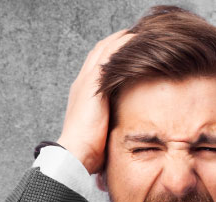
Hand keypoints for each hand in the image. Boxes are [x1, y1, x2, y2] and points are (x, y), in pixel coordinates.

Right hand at [56, 30, 132, 173]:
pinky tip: (135, 39)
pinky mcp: (93, 86)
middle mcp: (82, 83)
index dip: (113, 54)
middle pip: (100, 52)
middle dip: (118, 41)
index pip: (98, 66)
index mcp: (83, 94)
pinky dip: (121, 45)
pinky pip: (108, 57)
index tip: (130, 48)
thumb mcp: (103, 133)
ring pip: (104, 50)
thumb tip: (129, 133)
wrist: (75, 155)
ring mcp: (86, 82)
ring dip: (122, 38)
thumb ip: (112, 124)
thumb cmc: (89, 153)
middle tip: (137, 33)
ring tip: (140, 31)